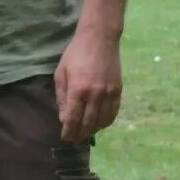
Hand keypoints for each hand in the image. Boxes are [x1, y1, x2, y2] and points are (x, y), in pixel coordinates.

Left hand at [54, 28, 122, 142]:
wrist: (99, 40)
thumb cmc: (75, 54)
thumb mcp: (61, 73)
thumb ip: (62, 97)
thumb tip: (64, 118)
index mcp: (78, 90)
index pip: (73, 118)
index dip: (69, 131)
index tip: (65, 138)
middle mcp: (95, 94)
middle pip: (88, 123)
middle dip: (80, 134)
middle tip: (74, 139)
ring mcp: (109, 93)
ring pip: (102, 121)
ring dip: (93, 130)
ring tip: (85, 133)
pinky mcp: (118, 91)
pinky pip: (113, 113)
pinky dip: (106, 122)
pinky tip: (99, 124)